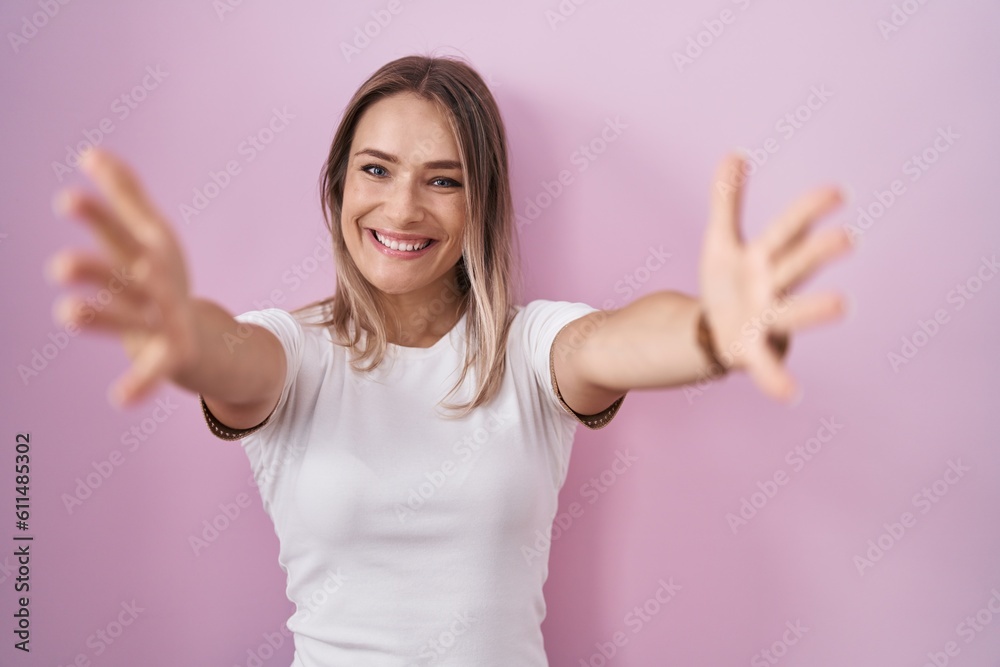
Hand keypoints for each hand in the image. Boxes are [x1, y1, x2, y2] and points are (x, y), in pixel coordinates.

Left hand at [47, 148, 198, 406]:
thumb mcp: (149, 240)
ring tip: (65, 314)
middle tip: (58, 267)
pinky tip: (120, 398)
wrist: (211, 342)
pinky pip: (154, 372)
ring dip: (103, 317)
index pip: (120, 232)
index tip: (65, 202)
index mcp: (151, 255)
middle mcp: (159, 284)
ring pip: (132, 318)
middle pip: (126, 275)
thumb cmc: (165, 284)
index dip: (97, 218)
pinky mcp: (173, 356)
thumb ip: (124, 197)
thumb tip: (91, 152)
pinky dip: (141, 384)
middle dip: (96, 270)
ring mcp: (168, 320)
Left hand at [698, 152, 854, 402]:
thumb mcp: (720, 242)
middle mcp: (774, 288)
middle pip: (796, 266)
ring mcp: (766, 320)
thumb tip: (734, 154)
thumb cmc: (726, 284)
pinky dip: (777, 378)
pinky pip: (767, 365)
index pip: (787, 229)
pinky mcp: (752, 351)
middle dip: (817, 253)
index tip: (837, 192)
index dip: (808, 211)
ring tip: (841, 304)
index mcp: (765, 258)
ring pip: (791, 312)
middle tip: (845, 238)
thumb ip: (727, 201)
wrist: (710, 333)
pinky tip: (791, 393)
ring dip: (813, 309)